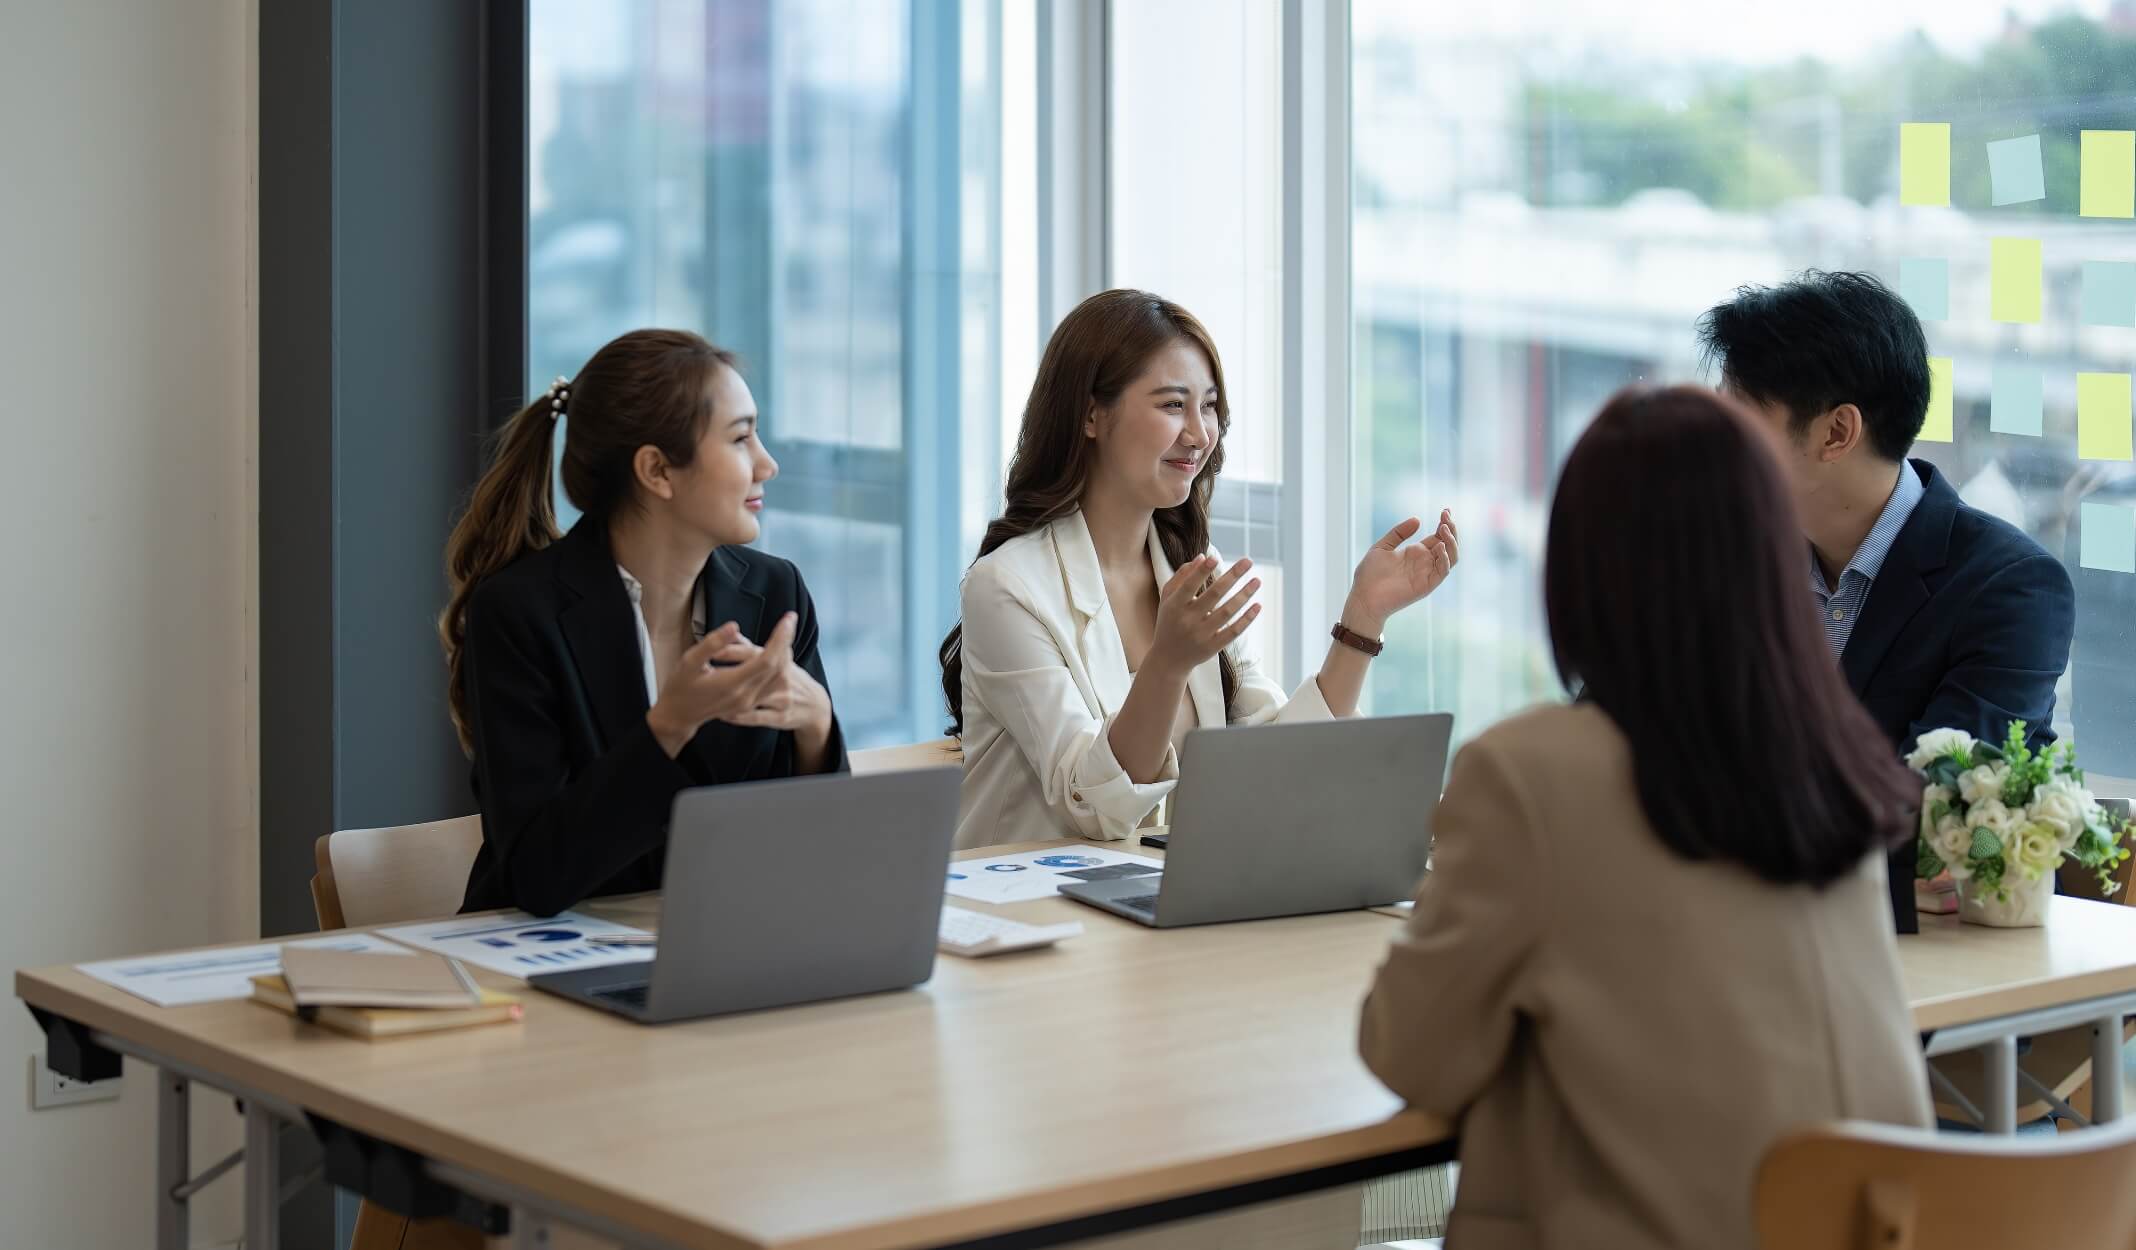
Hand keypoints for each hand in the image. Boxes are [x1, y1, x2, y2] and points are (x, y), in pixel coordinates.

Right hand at [645, 615, 797, 755]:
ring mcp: (750, 702)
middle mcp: (746, 695)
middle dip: (786, 641)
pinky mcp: (750, 704)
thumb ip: (712, 644)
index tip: (788, 619)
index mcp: (732, 683)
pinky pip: (773, 684)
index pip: (767, 659)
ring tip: (785, 633)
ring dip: (785, 654)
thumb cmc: (681, 686)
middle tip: (789, 620)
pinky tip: (777, 652)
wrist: (679, 714)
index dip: (780, 638)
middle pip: (778, 667)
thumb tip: (733, 627)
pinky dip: (779, 666)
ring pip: (779, 678)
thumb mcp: (690, 661)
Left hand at [706, 621, 832, 734]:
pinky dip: (739, 717)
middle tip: (706, 668)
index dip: (732, 650)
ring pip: (754, 696)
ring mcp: (782, 698)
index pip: (753, 652)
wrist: (814, 705)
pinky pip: (756, 718)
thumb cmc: (788, 678)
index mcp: (779, 660)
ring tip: (710, 693)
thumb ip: (751, 648)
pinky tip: (724, 714)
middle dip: (730, 669)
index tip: (712, 650)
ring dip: (731, 696)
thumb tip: (732, 632)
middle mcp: (781, 678)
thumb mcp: (777, 658)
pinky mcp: (781, 717)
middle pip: (753, 671)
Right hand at [1146, 555, 1260, 677]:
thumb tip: (1203, 557)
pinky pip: (1233, 631)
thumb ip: (1181, 577)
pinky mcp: (1212, 647)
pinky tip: (1257, 606)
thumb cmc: (1169, 621)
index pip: (1189, 585)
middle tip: (1248, 561)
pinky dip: (1246, 619)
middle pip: (1214, 594)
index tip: (1215, 558)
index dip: (1201, 572)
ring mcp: (1201, 634)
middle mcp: (1187, 620)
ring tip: (1257, 581)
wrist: (1168, 659)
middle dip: (1232, 576)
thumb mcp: (1167, 599)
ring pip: (1227, 611)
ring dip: (1244, 595)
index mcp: (1175, 605)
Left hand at [1343, 510, 1458, 634]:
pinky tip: (1440, 546)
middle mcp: (1424, 562)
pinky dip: (1445, 558)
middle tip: (1446, 515)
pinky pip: (1443, 571)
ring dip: (1452, 542)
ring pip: (1451, 557)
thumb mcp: (1382, 547)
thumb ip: (1399, 533)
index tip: (1446, 510)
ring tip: (1444, 528)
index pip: (1438, 536)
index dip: (1445, 524)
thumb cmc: (1369, 574)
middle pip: (1448, 544)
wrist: (1363, 597)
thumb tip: (1417, 519)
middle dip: (1451, 529)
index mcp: (1416, 552)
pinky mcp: (1426, 585)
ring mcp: (1427, 574)